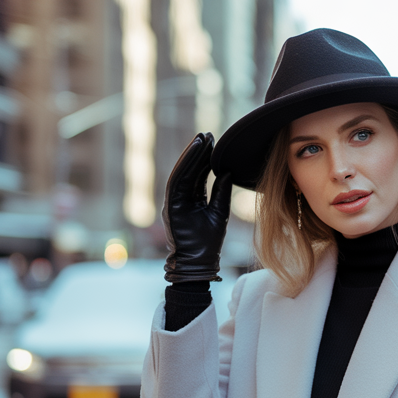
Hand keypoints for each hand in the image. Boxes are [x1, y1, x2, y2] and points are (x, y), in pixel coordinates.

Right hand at [162, 133, 232, 282]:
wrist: (199, 263)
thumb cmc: (209, 242)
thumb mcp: (219, 212)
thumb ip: (221, 192)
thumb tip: (226, 170)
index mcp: (193, 199)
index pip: (198, 174)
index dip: (206, 158)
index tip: (215, 141)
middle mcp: (182, 198)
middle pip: (189, 170)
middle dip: (198, 152)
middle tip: (207, 134)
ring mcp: (174, 202)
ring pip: (182, 173)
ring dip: (190, 155)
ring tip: (201, 140)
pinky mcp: (170, 206)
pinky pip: (177, 182)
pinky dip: (184, 167)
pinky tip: (193, 154)